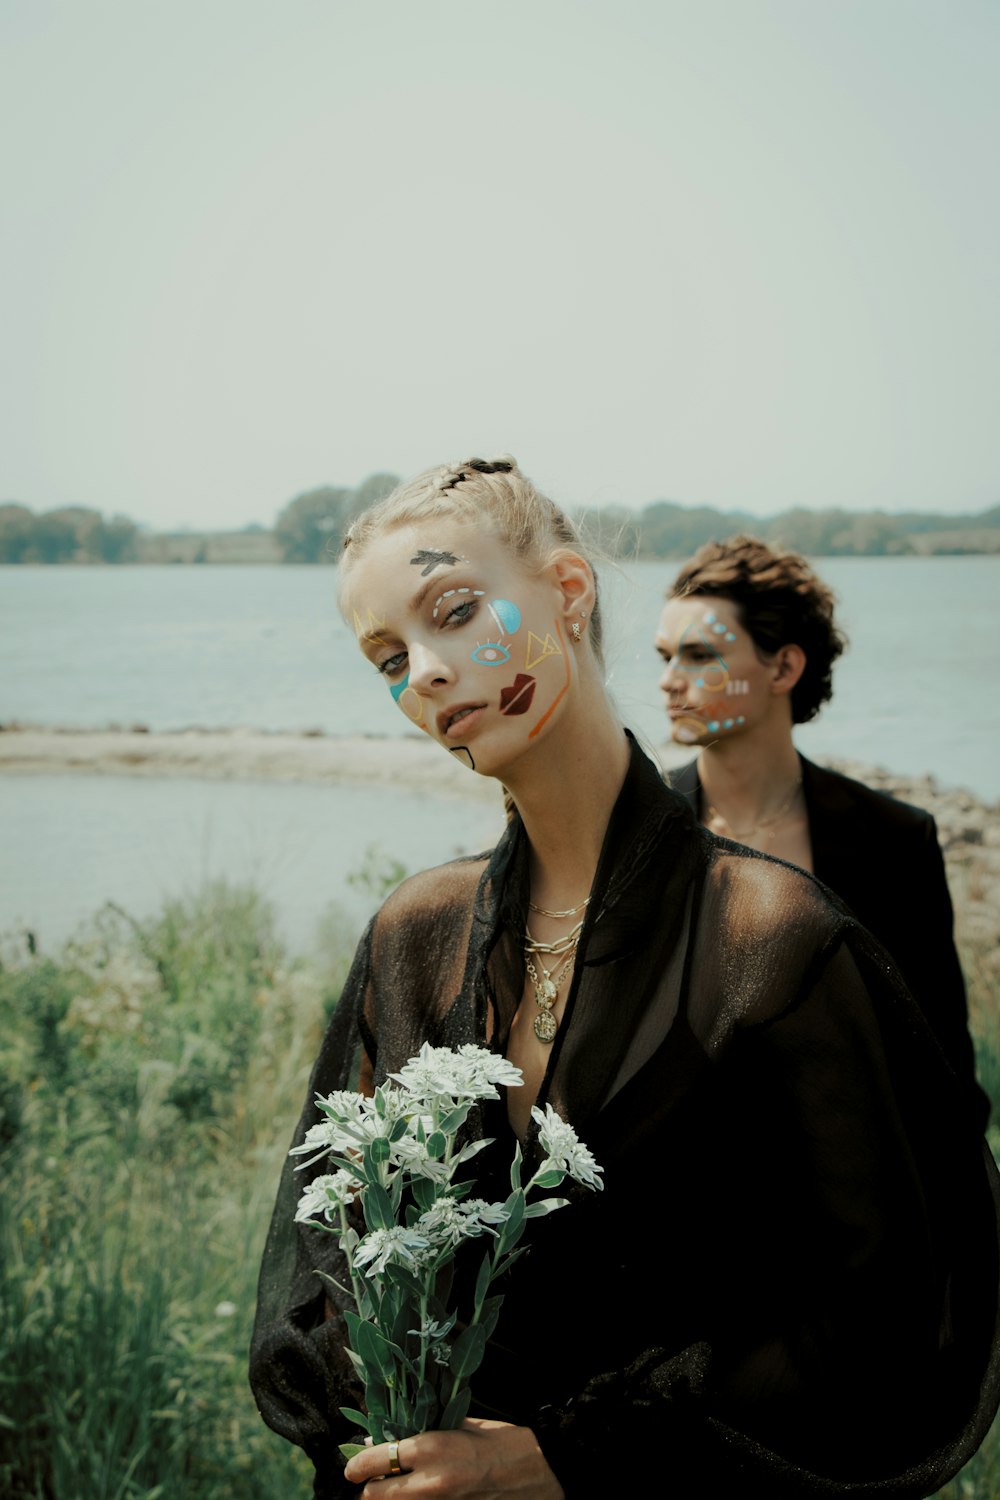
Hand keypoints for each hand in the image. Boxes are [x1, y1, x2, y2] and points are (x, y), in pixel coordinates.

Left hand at [342, 1418, 564, 1497]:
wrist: (537, 1471)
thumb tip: (384, 1439)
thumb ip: (420, 1432)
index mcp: (431, 1448)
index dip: (357, 1465)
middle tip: (370, 1482)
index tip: (352, 1467)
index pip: (377, 1459)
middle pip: (376, 1497)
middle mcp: (430, 1482)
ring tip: (396, 1487)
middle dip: (369, 1490)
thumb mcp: (458, 1425)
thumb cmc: (499, 1441)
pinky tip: (417, 1496)